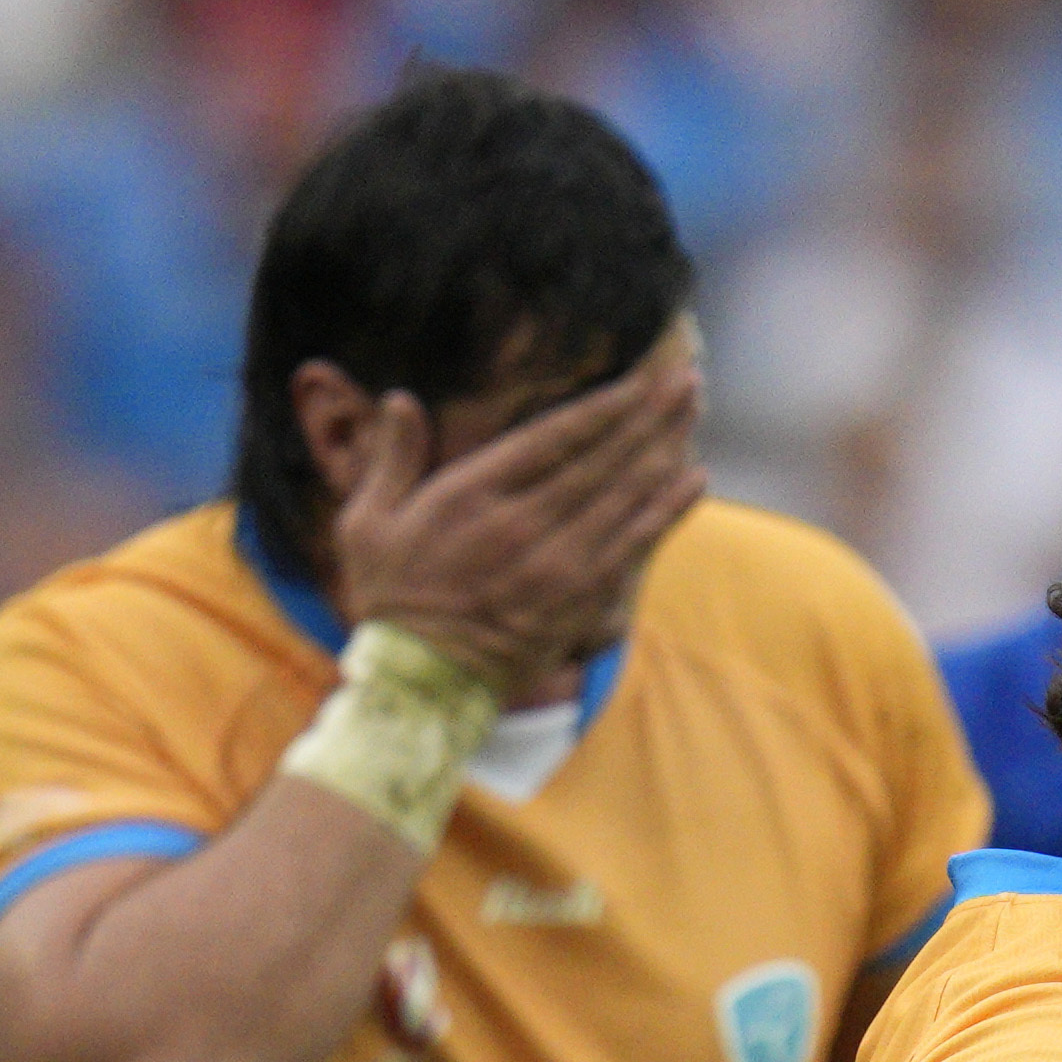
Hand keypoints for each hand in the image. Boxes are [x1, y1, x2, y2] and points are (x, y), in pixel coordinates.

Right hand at [335, 326, 707, 698]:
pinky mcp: (578, 602)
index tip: (636, 377)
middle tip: (683, 379)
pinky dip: (666, 511)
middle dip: (646, 415)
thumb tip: (400, 399)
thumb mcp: (366, 522)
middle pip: (599, 459)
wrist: (420, 684)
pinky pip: (632, 547)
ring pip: (623, 496)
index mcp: (471, 496)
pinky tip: (694, 479)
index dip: (601, 406)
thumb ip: (390, 458)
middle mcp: (521, 525)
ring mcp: (555, 565)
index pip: (551, 438)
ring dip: (663, 449)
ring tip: (693, 409)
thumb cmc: (389, 599)